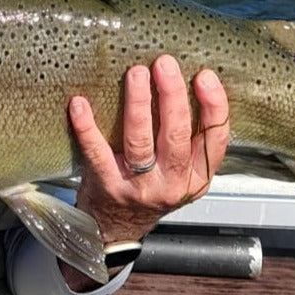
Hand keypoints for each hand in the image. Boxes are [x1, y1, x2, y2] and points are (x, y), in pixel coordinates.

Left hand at [67, 56, 229, 284]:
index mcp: (196, 177)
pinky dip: (87, 127)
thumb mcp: (182, 174)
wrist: (116, 229)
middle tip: (164, 64)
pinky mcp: (107, 186)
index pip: (214, 140)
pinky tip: (80, 104)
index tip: (205, 76)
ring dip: (138, 104)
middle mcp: (171, 184)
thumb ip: (189, 140)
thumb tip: (187, 81)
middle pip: (176, 136)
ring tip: (136, 74)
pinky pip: (97, 152)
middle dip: (172, 96)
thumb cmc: (149, 190)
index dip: (214, 106)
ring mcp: (138, 187)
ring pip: (141, 141)